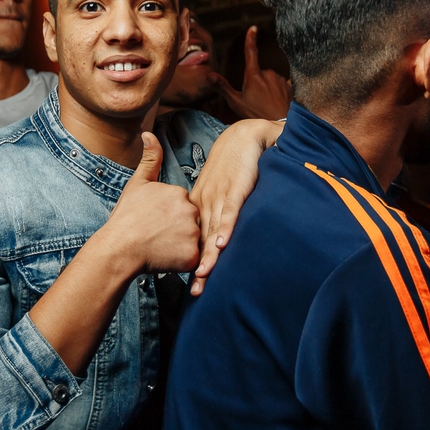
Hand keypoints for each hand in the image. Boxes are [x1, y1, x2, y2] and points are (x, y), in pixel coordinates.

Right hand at [101, 132, 200, 274]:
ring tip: (159, 247)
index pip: (182, 206)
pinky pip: (192, 259)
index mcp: (179, 193)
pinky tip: (164, 258)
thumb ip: (149, 159)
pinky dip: (181, 261)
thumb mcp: (136, 184)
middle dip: (177, 231)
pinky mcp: (192, 255)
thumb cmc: (125, 218)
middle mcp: (190, 210)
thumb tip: (148, 133)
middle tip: (155, 236)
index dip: (168, 217)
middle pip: (190, 222)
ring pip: (193, 241)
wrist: (118, 249)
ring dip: (180, 246)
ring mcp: (192, 233)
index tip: (153, 222)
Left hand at [189, 118, 282, 294]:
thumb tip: (216, 235)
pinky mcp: (234, 191)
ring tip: (204, 276)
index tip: (186, 282)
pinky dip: (225, 228)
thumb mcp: (218, 190)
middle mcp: (206, 203)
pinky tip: (222, 244)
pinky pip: (229, 213)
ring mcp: (219, 197)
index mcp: (199, 204)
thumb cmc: (231, 167)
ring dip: (209, 254)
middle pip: (200, 241)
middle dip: (197, 266)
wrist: (243, 138)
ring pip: (212, 231)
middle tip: (195, 291)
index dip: (189, 260)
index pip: (192, 238)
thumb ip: (216, 212)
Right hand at [209, 26, 291, 120]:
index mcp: (253, 76)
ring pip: (271, 79)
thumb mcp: (236, 103)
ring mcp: (280, 79)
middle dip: (257, 82)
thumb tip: (209, 75)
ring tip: (267, 104)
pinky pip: (282, 85)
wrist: (280, 125)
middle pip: (260, 72)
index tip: (252, 28)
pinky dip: (279, 91)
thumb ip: (223, 87)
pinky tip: (278, 102)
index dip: (250, 39)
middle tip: (256, 101)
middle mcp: (268, 74)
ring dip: (268, 88)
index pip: (250, 52)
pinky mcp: (290, 86)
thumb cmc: (256, 115)